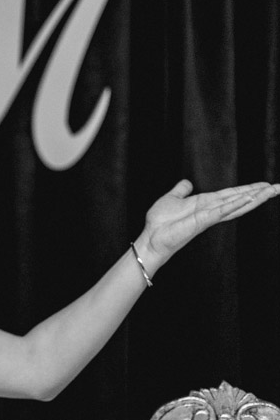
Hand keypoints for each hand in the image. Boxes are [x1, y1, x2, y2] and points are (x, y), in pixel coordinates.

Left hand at [137, 180, 279, 270]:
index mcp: (206, 204)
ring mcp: (209, 216)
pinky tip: (249, 198)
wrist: (151, 237)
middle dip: (260, 194)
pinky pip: (222, 211)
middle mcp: (211, 210)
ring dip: (254, 198)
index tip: (266, 184)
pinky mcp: (202, 221)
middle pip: (240, 200)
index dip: (248, 189)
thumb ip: (181, 191)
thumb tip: (187, 182)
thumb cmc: (161, 222)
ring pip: (236, 205)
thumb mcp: (172, 199)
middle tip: (279, 187)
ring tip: (271, 191)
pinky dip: (235, 205)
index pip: (232, 195)